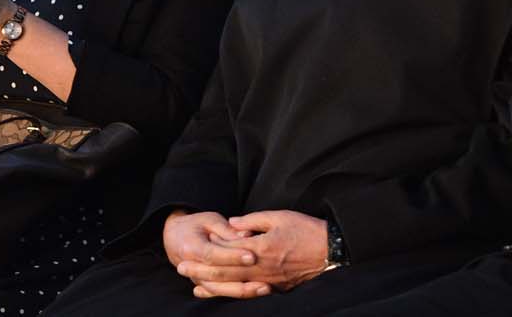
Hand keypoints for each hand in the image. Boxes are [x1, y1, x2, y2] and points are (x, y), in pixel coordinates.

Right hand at [162, 211, 267, 299]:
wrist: (175, 238)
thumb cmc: (195, 225)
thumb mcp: (209, 220)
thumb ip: (227, 229)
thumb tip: (247, 236)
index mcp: (192, 247)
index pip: (214, 255)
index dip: (233, 257)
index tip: (252, 256)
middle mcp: (192, 267)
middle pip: (218, 278)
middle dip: (242, 280)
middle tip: (265, 279)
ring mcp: (197, 279)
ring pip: (221, 290)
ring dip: (243, 291)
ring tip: (265, 288)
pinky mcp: (204, 285)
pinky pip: (222, 293)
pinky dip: (238, 293)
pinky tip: (255, 293)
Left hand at [174, 209, 328, 294]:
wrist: (329, 250)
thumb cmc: (305, 230)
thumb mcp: (279, 217)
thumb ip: (252, 222)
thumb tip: (231, 224)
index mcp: (260, 249)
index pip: (226, 254)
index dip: (206, 255)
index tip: (187, 253)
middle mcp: (261, 269)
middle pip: (226, 273)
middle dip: (201, 272)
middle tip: (181, 269)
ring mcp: (268, 281)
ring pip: (235, 288)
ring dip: (214, 287)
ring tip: (196, 287)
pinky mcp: (275, 288)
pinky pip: (249, 294)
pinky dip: (233, 294)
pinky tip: (223, 294)